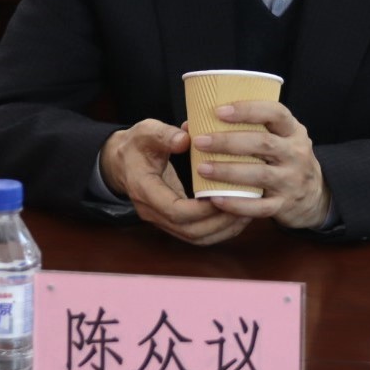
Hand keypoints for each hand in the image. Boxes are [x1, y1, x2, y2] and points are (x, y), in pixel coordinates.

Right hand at [99, 120, 250, 245]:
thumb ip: (164, 134)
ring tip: (247, 212)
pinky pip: (197, 234)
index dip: (202, 208)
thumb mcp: (147, 131)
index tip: (224, 194)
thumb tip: (186, 139)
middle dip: (219, 222)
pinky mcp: (173, 221)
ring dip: (222, 229)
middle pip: (189, 231)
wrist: (122, 162)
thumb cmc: (138, 144)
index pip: (175, 210)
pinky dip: (218, 229)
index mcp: (144, 189)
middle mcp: (152, 211)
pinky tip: (237, 215)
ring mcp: (162, 220)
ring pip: (195, 237)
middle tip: (245, 205)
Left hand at [191, 101, 331, 229]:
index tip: (219, 111)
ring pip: (260, 174)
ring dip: (228, 171)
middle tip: (200, 141)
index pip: (275, 112)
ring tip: (202, 169)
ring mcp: (292, 180)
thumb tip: (191, 124)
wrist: (315, 196)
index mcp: (293, 130)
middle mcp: (296, 153)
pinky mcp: (285, 204)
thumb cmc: (284, 158)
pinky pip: (260, 207)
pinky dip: (237, 204)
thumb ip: (246, 129)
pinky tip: (216, 199)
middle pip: (263, 143)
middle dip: (229, 142)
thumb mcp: (278, 137)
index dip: (247, 110)